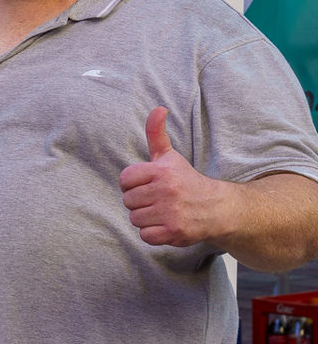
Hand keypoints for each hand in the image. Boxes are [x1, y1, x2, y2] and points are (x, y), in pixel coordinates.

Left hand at [120, 106, 229, 247]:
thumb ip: (157, 134)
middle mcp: (166, 190)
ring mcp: (170, 212)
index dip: (133, 184)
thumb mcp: (170, 157)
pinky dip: (153, 233)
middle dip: (140, 202)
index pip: (125, 180)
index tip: (149, 185)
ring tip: (163, 212)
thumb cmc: (187, 181)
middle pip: (128, 201)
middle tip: (158, 200)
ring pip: (135, 219)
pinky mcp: (173, 231)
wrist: (218, 208)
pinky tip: (166, 224)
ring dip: (146, 218)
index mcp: (162, 171)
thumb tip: (158, 108)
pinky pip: (145, 235)